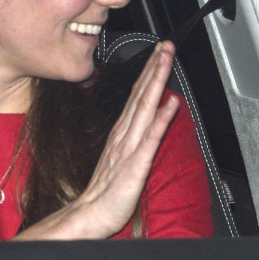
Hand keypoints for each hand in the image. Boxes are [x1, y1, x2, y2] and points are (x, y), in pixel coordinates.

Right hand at [16, 41, 179, 239]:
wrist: (90, 214)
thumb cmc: (104, 190)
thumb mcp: (120, 158)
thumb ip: (134, 136)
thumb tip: (150, 114)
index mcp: (121, 133)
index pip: (137, 96)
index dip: (149, 72)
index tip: (158, 52)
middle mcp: (124, 135)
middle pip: (141, 95)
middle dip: (154, 68)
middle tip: (165, 46)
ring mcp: (128, 148)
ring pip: (144, 108)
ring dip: (155, 83)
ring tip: (165, 61)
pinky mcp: (135, 165)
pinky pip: (149, 138)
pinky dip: (159, 119)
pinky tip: (169, 103)